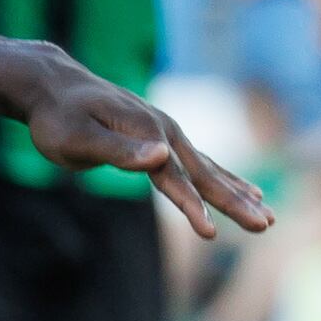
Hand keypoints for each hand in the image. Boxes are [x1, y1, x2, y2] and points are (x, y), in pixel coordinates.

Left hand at [5, 48, 276, 239]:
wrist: (54, 85)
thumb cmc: (58, 117)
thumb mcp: (77, 139)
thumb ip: (118, 151)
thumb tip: (161, 156)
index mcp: (147, 134)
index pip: (175, 179)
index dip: (193, 208)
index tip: (212, 234)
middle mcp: (165, 132)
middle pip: (206, 175)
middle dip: (236, 202)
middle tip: (267, 225)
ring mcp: (167, 134)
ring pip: (210, 170)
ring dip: (239, 194)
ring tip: (267, 216)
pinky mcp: (163, 139)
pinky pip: (202, 164)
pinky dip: (226, 179)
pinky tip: (246, 190)